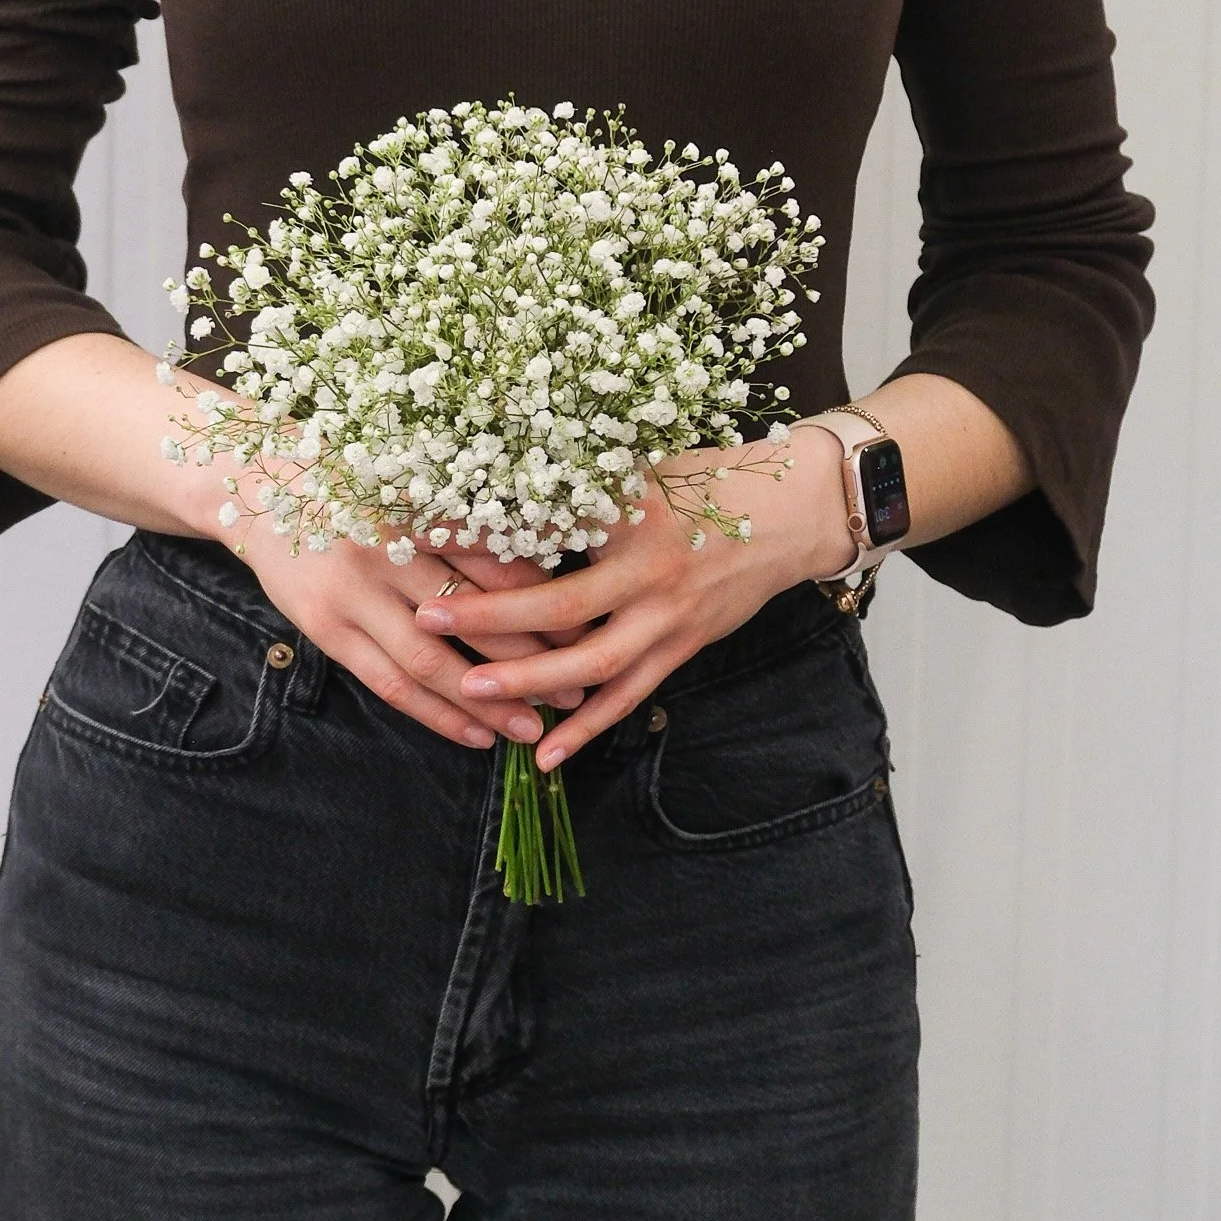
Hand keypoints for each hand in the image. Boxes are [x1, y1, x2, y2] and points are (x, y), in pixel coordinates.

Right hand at [235, 496, 591, 749]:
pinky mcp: (326, 628)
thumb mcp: (413, 485)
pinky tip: (477, 734)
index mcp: (418, 505)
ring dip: (487, 699)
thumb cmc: (356, 483)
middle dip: (532, 654)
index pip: (495, 558)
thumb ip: (468, 520)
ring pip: (432, 660)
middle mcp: (388, 549)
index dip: (546, 595)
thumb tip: (548, 566)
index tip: (589, 622)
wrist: (260, 488)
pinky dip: (436, 713)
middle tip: (579, 682)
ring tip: (533, 725)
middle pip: (473, 613)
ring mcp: (352, 593)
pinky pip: (389, 682)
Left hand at [412, 428, 855, 766]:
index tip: (429, 534)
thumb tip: (490, 482)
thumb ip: (576, 482)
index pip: (548, 524)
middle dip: (493, 617)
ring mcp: (670, 615)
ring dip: (532, 682)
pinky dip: (587, 727)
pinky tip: (544, 754)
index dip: (489, 531)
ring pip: (594, 662)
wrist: (791, 514)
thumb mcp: (638, 466)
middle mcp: (650, 569)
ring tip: (472, 693)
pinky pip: (629, 695)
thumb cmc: (705, 481)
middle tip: (431, 618)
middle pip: (562, 603)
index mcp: (631, 511)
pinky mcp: (683, 647)